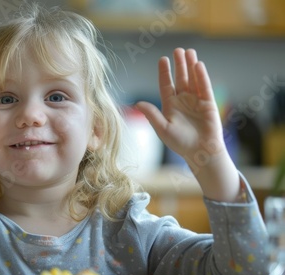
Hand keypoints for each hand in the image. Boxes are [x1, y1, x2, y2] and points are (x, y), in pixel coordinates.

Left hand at [136, 48, 240, 201]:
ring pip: (192, 80)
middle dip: (179, 65)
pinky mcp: (208, 104)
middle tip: (177, 50)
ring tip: (188, 52)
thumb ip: (152, 115)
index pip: (166, 86)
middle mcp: (183, 101)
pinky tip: (198, 65)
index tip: (162, 59)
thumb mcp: (163, 128)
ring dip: (190, 66)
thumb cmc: (180, 143)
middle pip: (180, 79)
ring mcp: (196, 101)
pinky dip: (201, 76)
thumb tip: (138, 103)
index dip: (164, 73)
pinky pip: (204, 87)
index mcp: (170, 106)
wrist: (201, 152)